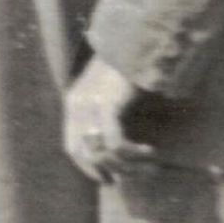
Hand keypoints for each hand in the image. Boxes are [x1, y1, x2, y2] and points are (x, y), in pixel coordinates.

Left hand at [63, 57, 153, 183]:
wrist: (136, 42)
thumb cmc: (130, 68)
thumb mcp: (113, 94)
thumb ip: (108, 116)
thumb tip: (117, 148)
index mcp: (75, 104)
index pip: (72, 148)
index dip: (89, 167)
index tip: (110, 180)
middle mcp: (77, 105)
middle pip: (84, 153)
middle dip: (110, 170)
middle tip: (138, 175)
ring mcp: (90, 104)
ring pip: (101, 152)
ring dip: (127, 166)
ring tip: (151, 167)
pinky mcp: (108, 103)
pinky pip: (115, 142)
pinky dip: (133, 154)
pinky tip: (150, 153)